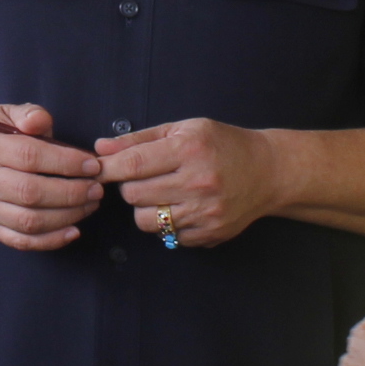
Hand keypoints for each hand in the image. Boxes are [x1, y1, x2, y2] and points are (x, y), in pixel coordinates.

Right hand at [0, 105, 106, 253]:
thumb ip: (28, 114)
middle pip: (30, 193)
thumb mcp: (7, 114)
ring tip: (90, 204)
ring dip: (67, 216)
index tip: (92, 165)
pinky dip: (51, 240)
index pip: (29, 156)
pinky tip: (74, 230)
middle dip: (71, 193)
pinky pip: (22, 241)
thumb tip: (40, 121)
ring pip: (29, 221)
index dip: (65, 162)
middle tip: (96, 188)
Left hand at [98, 118, 276, 249]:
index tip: (96, 169)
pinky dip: (166, 224)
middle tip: (142, 177)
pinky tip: (181, 207)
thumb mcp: (184, 129)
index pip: (133, 164)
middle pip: (134, 195)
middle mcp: (198, 182)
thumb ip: (140, 139)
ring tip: (161, 194)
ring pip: (145, 221)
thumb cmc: (223, 145)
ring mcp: (205, 212)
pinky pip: (167, 236)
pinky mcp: (210, 234)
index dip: (108, 169)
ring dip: (145, 208)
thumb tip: (100, 149)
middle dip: (129, 186)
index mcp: (189, 149)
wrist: (268, 171)